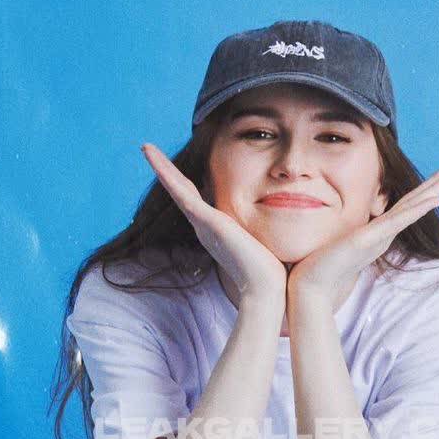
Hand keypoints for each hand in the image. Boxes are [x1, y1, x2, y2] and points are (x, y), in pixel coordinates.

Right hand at [140, 143, 287, 304]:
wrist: (268, 290)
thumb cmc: (274, 272)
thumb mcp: (268, 240)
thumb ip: (269, 228)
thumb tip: (292, 220)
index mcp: (219, 230)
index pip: (200, 201)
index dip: (189, 185)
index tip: (181, 171)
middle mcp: (206, 227)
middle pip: (184, 193)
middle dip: (168, 174)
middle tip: (151, 153)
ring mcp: (203, 224)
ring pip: (178, 189)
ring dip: (161, 168)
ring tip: (146, 147)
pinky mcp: (206, 221)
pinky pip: (181, 192)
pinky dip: (166, 174)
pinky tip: (153, 157)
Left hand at [286, 161, 438, 300]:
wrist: (308, 288)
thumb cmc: (317, 268)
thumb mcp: (334, 242)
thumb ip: (343, 234)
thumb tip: (340, 227)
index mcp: (376, 233)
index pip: (404, 206)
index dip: (424, 190)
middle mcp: (382, 234)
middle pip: (416, 203)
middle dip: (438, 184)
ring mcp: (379, 237)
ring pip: (413, 208)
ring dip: (436, 190)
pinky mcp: (370, 240)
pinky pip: (398, 221)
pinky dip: (417, 210)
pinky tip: (435, 199)